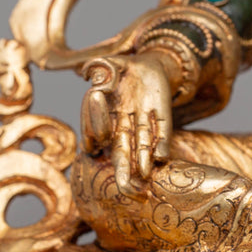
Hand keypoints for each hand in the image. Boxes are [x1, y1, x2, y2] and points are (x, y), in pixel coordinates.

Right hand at [81, 52, 173, 195]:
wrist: (150, 68)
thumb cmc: (124, 68)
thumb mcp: (111, 62)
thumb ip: (99, 66)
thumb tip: (89, 72)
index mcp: (107, 115)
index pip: (98, 131)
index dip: (94, 136)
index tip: (92, 146)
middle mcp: (124, 125)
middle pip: (122, 152)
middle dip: (123, 172)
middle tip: (125, 189)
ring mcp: (144, 124)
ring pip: (142, 146)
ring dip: (143, 162)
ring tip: (145, 177)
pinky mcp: (163, 120)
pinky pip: (163, 134)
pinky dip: (162, 145)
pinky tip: (162, 158)